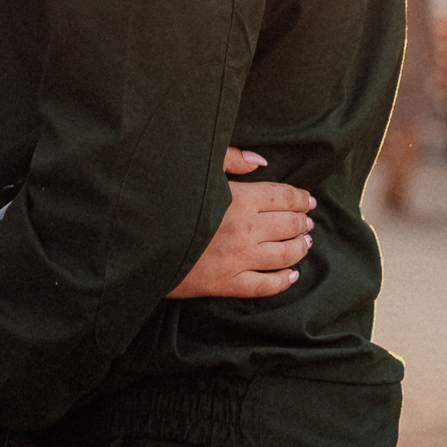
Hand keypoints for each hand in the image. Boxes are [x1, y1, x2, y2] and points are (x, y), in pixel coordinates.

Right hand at [169, 149, 314, 299]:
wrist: (138, 241)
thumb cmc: (165, 200)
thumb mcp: (196, 169)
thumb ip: (230, 160)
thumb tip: (260, 161)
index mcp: (240, 200)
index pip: (284, 198)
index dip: (300, 199)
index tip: (308, 201)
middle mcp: (245, 231)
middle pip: (289, 226)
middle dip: (302, 222)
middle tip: (307, 222)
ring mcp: (238, 260)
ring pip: (284, 256)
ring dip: (299, 249)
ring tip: (305, 244)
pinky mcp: (226, 284)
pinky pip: (265, 286)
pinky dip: (283, 281)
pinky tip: (291, 276)